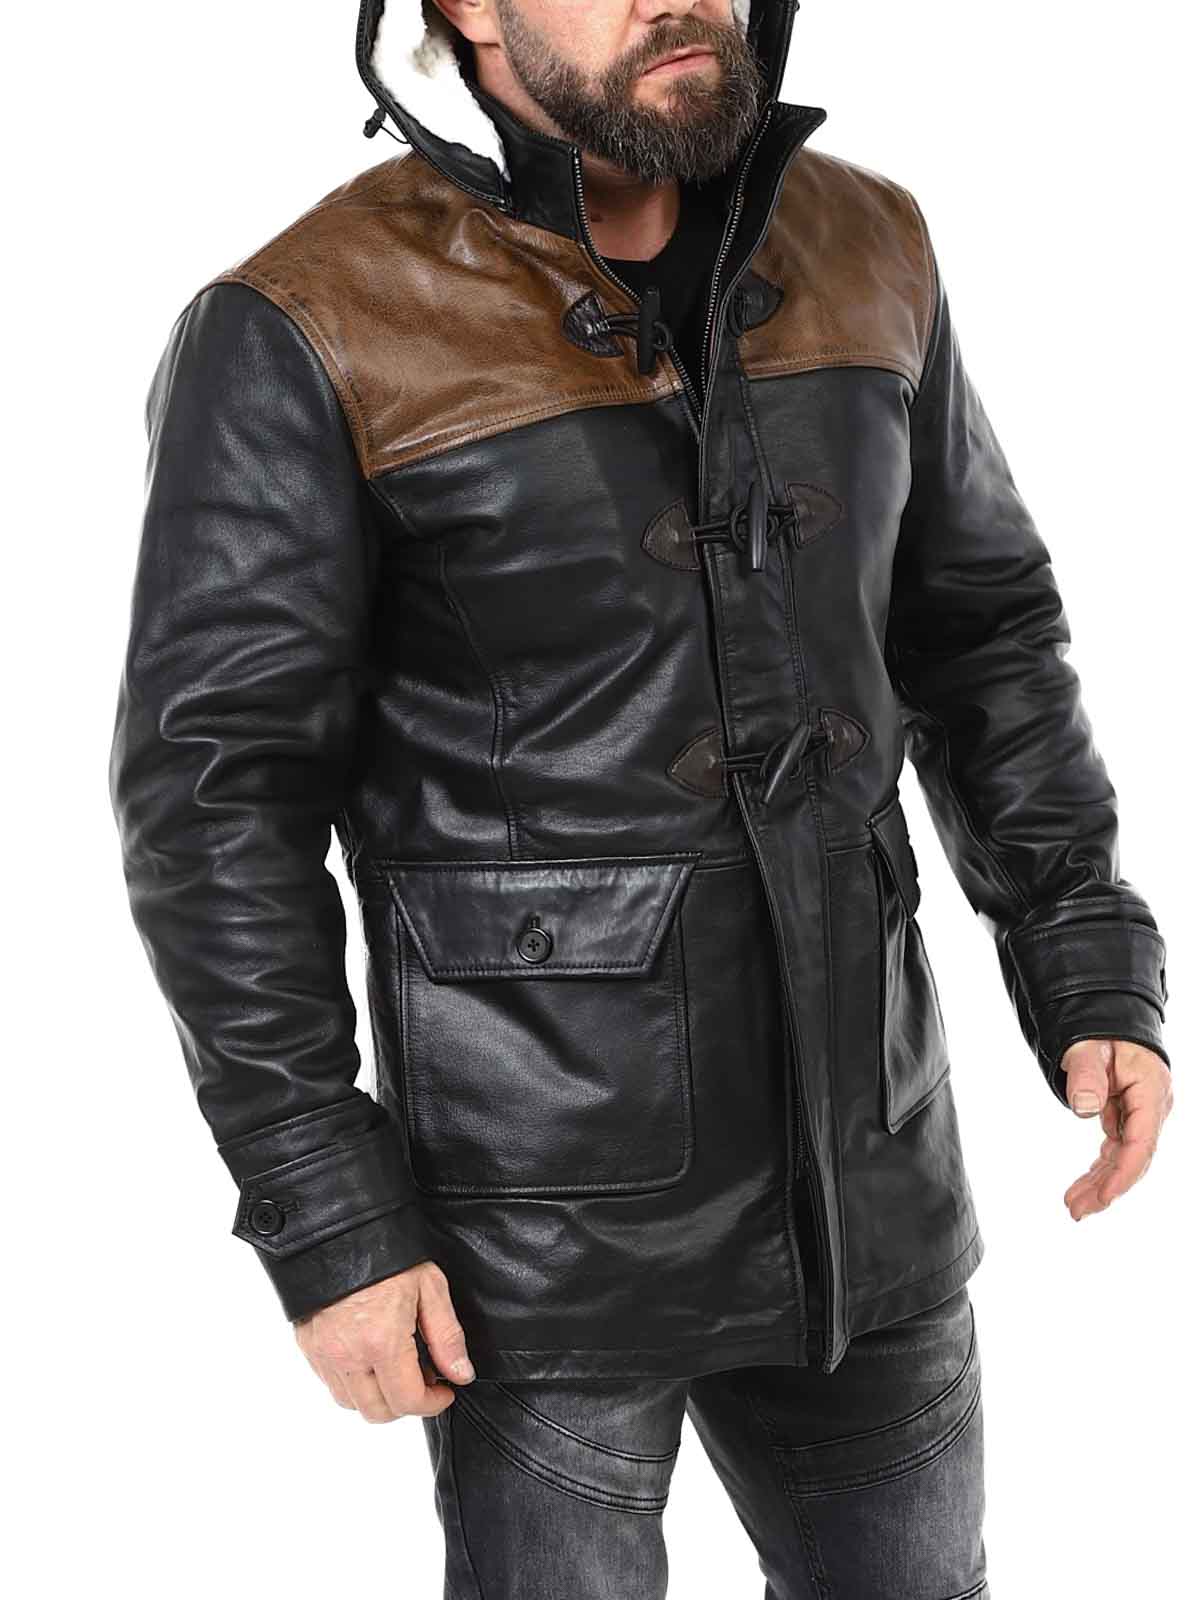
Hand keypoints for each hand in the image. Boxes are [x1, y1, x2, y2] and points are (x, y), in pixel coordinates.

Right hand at [293, 1259, 475, 1421]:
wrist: (339, 1230)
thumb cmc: (386, 1251)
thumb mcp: (429, 1287)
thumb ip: (447, 1336)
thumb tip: (461, 1374)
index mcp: (382, 1342)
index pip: (408, 1401)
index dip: (433, 1404)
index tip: (445, 1391)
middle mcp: (348, 1356)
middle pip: (378, 1412)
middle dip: (405, 1404)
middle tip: (423, 1380)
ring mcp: (324, 1354)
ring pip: (352, 1403)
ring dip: (377, 1396)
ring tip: (395, 1367)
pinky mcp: (309, 1347)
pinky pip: (331, 1383)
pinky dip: (353, 1383)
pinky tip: (369, 1357)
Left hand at [1061, 1039, 1172, 1219]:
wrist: (1107, 1018)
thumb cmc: (1100, 1030)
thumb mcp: (1087, 1046)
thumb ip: (1085, 1074)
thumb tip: (1084, 1108)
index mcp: (1150, 1089)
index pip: (1141, 1142)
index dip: (1124, 1173)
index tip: (1105, 1197)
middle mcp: (1151, 1107)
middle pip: (1133, 1157)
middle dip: (1107, 1187)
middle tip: (1076, 1210)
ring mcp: (1140, 1114)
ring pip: (1123, 1158)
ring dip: (1100, 1183)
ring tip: (1073, 1206)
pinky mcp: (1126, 1117)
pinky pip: (1115, 1149)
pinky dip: (1099, 1169)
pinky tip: (1083, 1187)